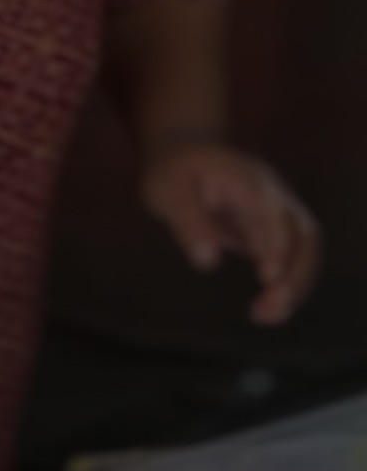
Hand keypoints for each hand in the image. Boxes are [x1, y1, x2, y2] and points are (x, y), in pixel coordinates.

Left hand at [142, 143, 320, 325]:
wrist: (184, 154)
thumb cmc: (173, 171)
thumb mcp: (167, 190)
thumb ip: (187, 221)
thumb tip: (206, 261)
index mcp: (248, 180)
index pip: (274, 213)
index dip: (276, 244)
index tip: (268, 277)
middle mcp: (271, 196)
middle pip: (302, 234)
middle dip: (295, 272)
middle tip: (273, 307)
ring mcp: (274, 214)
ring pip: (302, 251)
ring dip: (293, 285)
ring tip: (266, 316)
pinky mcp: (268, 233)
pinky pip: (287, 261)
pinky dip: (282, 286)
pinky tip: (265, 311)